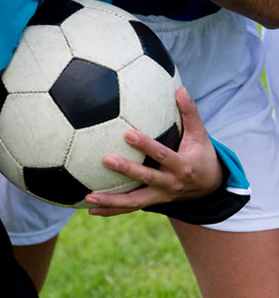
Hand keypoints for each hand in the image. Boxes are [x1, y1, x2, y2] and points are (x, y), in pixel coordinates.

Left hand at [85, 87, 222, 215]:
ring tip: (88, 198)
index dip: (147, 145)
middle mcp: (170, 185)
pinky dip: (110, 210)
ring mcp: (160, 197)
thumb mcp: (200, 135)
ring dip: (111, 201)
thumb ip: (190, 113)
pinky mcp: (150, 203)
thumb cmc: (200, 154)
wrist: (209, 188)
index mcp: (182, 167)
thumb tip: (181, 88)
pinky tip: (89, 209)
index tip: (128, 133)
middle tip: (106, 160)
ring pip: (134, 202)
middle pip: (146, 179)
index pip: (163, 155)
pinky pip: (129, 207)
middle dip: (127, 171)